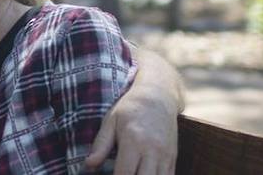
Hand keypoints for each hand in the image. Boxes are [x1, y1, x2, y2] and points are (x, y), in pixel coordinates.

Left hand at [85, 49, 182, 173]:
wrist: (158, 95)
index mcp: (133, 140)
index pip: (124, 173)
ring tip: (133, 174)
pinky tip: (144, 174)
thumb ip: (101, 144)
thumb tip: (88, 165)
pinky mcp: (173, 157)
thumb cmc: (131, 108)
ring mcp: (165, 155)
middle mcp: (152, 150)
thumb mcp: (111, 120)